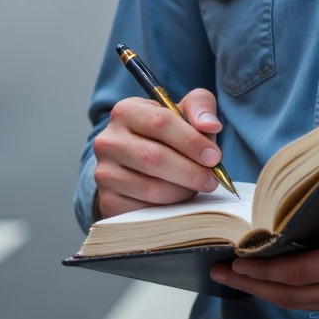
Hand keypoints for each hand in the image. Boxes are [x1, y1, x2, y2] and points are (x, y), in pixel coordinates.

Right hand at [93, 89, 223, 217]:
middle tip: (212, 179)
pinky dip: (168, 209)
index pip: (161, 122)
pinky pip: (143, 211)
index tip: (214, 157)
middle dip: (191, 171)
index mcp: (126, 111)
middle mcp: (108, 140)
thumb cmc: (167, 135)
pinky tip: (178, 201)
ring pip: (150, 188)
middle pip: (154, 158)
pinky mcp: (108, 201)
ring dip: (182, 191)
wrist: (138, 165)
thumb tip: (211, 125)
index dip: (192, 141)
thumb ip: (201, 107)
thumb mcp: (184, 112)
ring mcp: (104, 173)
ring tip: (196, 188)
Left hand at [210, 174, 318, 318]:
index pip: (297, 271)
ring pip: (292, 301)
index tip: (236, 257)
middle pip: (286, 292)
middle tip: (218, 269)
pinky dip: (279, 292)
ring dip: (260, 290)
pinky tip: (262, 280)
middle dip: (250, 282)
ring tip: (230, 275)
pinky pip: (304, 301)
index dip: (263, 268)